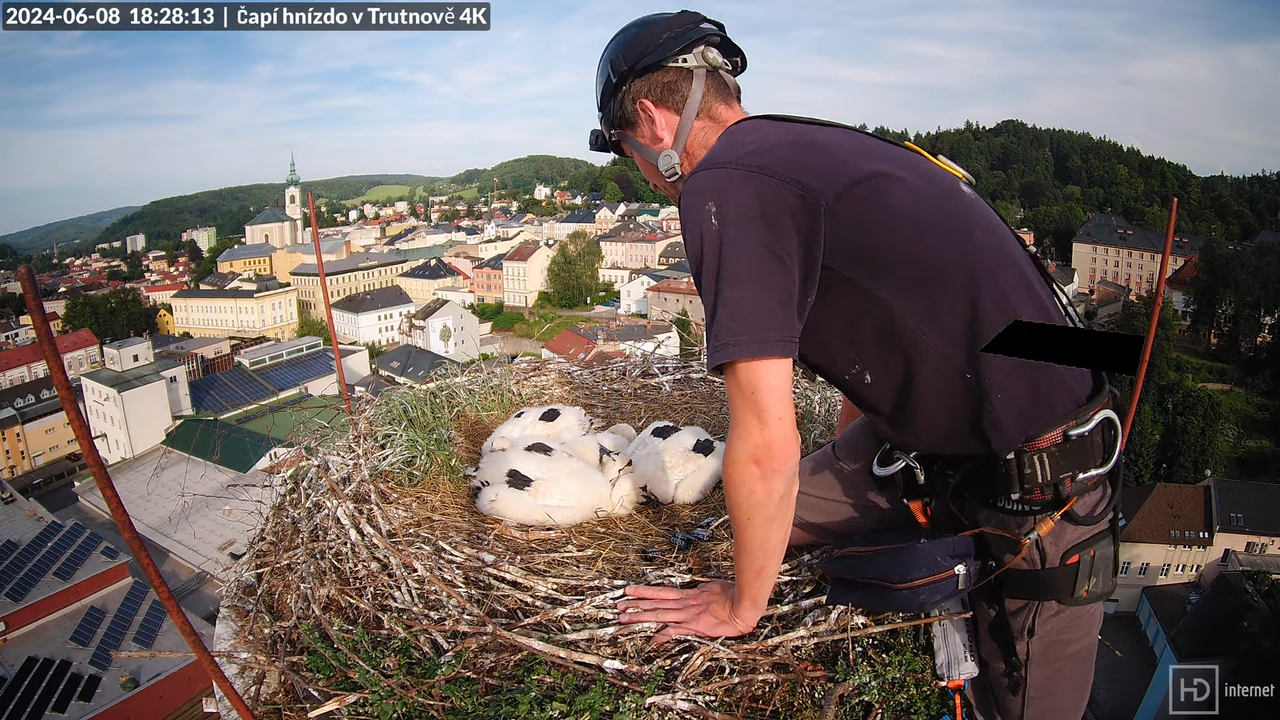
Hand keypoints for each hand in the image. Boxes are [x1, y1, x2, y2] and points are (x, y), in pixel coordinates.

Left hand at [615, 580, 758, 644]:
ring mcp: (688, 615)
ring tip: (624, 618)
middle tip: (618, 605)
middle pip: (655, 602)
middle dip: (635, 603)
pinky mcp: (695, 626)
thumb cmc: (732, 595)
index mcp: (689, 595)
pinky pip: (676, 631)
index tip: (629, 591)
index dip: (644, 592)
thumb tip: (696, 592)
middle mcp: (684, 604)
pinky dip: (663, 636)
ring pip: (659, 614)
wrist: (743, 605)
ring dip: (641, 616)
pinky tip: (652, 641)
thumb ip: (701, 592)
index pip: (661, 593)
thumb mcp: (713, 588)